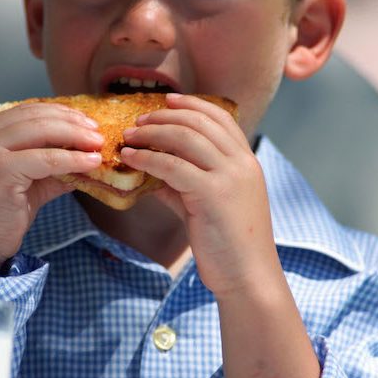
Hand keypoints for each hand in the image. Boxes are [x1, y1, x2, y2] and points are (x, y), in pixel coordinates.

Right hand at [0, 102, 102, 277]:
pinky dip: (72, 159)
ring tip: (97, 145)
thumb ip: (50, 165)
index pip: (25, 112)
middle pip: (34, 117)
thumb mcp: (26, 183)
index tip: (85, 123)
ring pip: (41, 131)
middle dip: (71, 122)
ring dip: (75, 136)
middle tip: (97, 133)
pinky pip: (46, 159)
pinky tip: (91, 163)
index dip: (59, 114)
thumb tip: (86, 155)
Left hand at [120, 93, 276, 296]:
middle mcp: (242, 163)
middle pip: (199, 121)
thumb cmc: (228, 244)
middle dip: (164, 116)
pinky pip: (172, 165)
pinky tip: (130, 159)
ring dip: (152, 132)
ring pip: (185, 137)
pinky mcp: (213, 194)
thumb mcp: (208, 205)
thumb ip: (184, 184)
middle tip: (138, 120)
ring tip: (129, 136)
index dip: (192, 104)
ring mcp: (230, 176)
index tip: (166, 100)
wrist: (248, 276)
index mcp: (247, 161)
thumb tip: (151, 172)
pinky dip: (147, 158)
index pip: (220, 117)